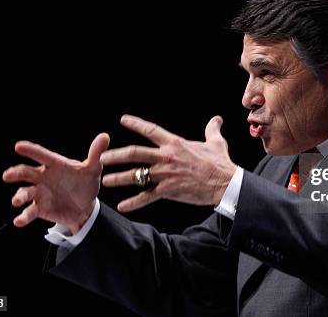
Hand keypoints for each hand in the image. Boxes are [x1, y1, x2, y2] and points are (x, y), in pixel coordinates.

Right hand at [2, 133, 109, 232]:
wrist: (86, 207)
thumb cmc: (85, 183)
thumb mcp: (93, 169)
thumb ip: (96, 154)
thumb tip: (105, 136)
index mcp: (55, 165)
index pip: (42, 155)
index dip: (31, 151)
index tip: (18, 146)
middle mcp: (43, 177)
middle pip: (26, 172)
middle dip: (16, 173)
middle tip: (7, 175)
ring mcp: (39, 193)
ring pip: (25, 192)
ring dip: (19, 196)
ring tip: (17, 200)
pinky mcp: (39, 208)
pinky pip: (29, 212)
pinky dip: (23, 217)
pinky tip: (19, 221)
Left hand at [101, 115, 236, 211]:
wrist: (225, 182)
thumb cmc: (220, 163)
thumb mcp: (216, 142)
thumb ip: (212, 129)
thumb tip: (217, 119)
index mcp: (175, 144)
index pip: (151, 130)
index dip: (136, 124)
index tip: (123, 120)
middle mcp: (166, 157)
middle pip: (134, 153)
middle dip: (116, 155)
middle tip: (102, 158)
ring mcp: (165, 174)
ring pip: (136, 175)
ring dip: (119, 178)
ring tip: (105, 180)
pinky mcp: (168, 191)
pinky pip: (146, 196)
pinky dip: (134, 203)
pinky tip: (122, 207)